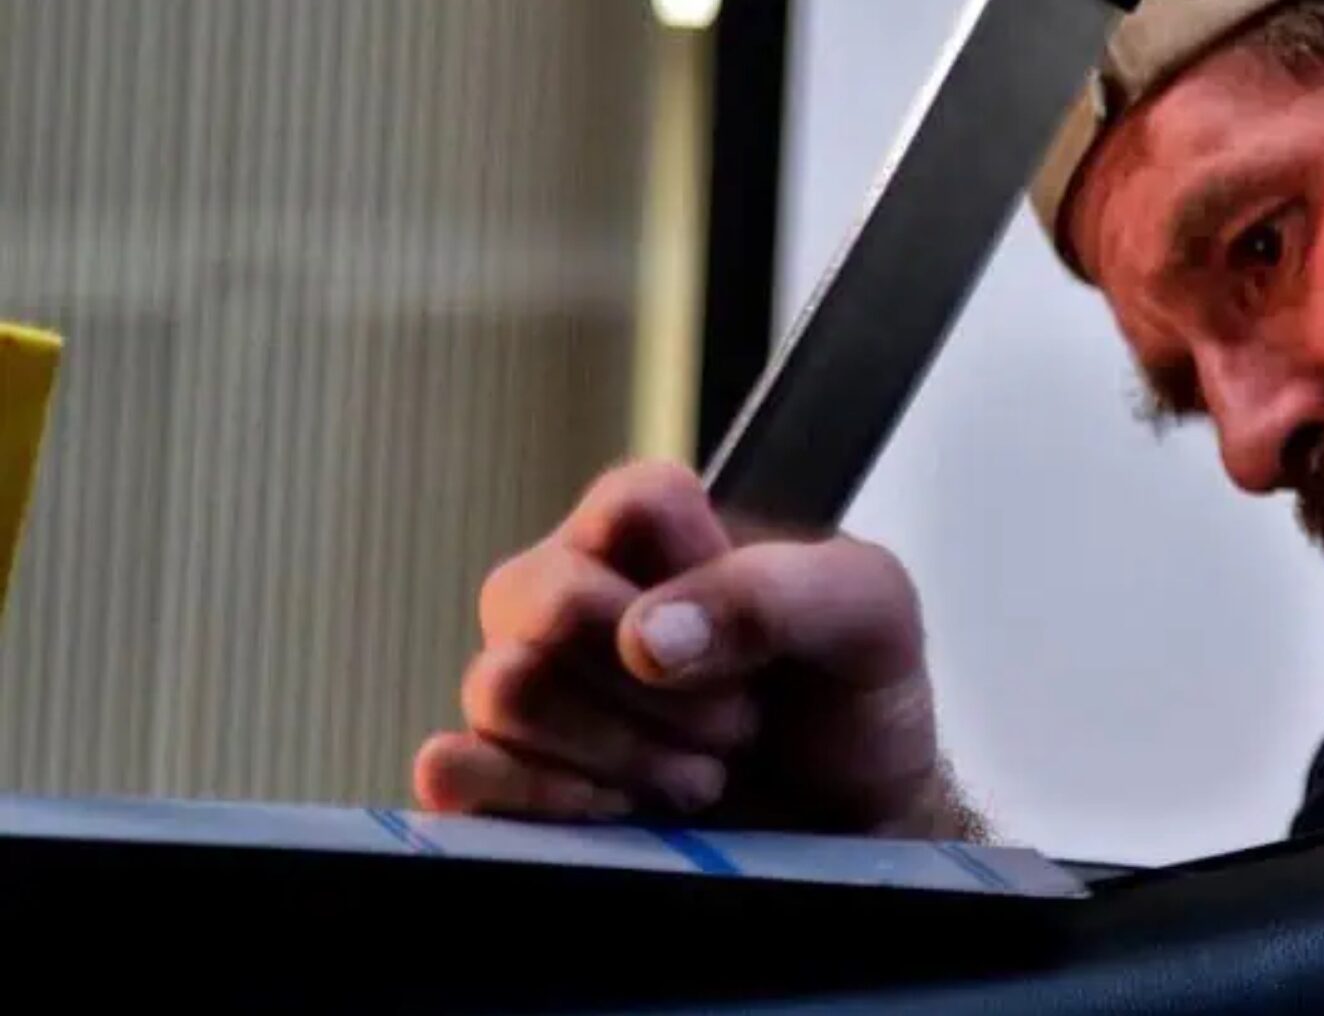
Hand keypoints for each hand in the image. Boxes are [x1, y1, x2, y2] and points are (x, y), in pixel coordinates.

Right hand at [413, 461, 974, 837]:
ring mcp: (531, 683)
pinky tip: (618, 810)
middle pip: (545, 599)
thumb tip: (646, 637)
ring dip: (619, 749)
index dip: (698, 578)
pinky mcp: (505, 776)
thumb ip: (777, 593)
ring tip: (698, 774)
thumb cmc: (853, 699)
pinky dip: (539, 798)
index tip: (754, 639)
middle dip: (661, 688)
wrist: (847, 823)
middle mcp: (575, 590)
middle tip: (736, 725)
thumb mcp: (870, 617)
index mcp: (657, 528)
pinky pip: (452, 768)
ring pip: (502, 687)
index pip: (633, 500)